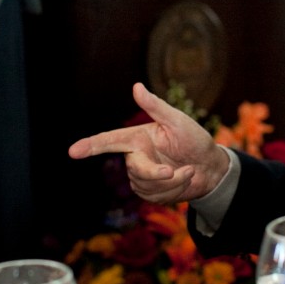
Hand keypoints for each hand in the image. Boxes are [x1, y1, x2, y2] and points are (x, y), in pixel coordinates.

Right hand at [69, 83, 230, 204]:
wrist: (211, 167)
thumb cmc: (195, 139)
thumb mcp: (178, 121)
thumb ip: (156, 106)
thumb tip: (136, 86)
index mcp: (137, 138)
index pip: (109, 141)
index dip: (90, 146)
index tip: (73, 151)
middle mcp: (136, 157)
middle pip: (135, 170)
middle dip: (156, 174)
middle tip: (178, 171)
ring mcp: (141, 177)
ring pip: (147, 186)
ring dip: (174, 182)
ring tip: (190, 170)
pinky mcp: (150, 193)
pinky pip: (156, 197)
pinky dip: (176, 191)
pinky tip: (186, 181)